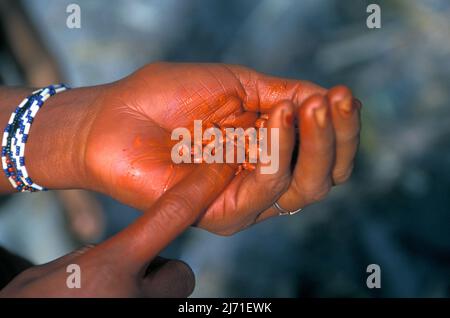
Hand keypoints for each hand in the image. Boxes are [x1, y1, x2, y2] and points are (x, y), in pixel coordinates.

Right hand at [0, 164, 233, 296]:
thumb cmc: (34, 301)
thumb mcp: (61, 269)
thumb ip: (100, 253)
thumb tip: (127, 250)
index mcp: (111, 267)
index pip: (168, 218)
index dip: (196, 191)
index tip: (217, 171)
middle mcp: (136, 298)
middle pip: (180, 274)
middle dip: (162, 269)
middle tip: (134, 272)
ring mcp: (143, 316)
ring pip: (170, 296)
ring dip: (153, 289)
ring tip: (120, 292)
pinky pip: (157, 307)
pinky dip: (143, 300)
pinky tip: (115, 300)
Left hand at [80, 63, 360, 234]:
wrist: (116, 116)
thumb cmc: (169, 96)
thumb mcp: (237, 84)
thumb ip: (283, 94)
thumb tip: (329, 98)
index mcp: (269, 148)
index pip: (322, 152)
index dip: (341, 128)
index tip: (344, 95)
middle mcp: (262, 179)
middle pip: (323, 176)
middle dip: (336, 138)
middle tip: (333, 101)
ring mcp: (243, 200)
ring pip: (302, 187)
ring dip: (311, 144)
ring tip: (300, 108)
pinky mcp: (221, 214)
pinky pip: (264, 189)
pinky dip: (276, 153)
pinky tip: (271, 121)